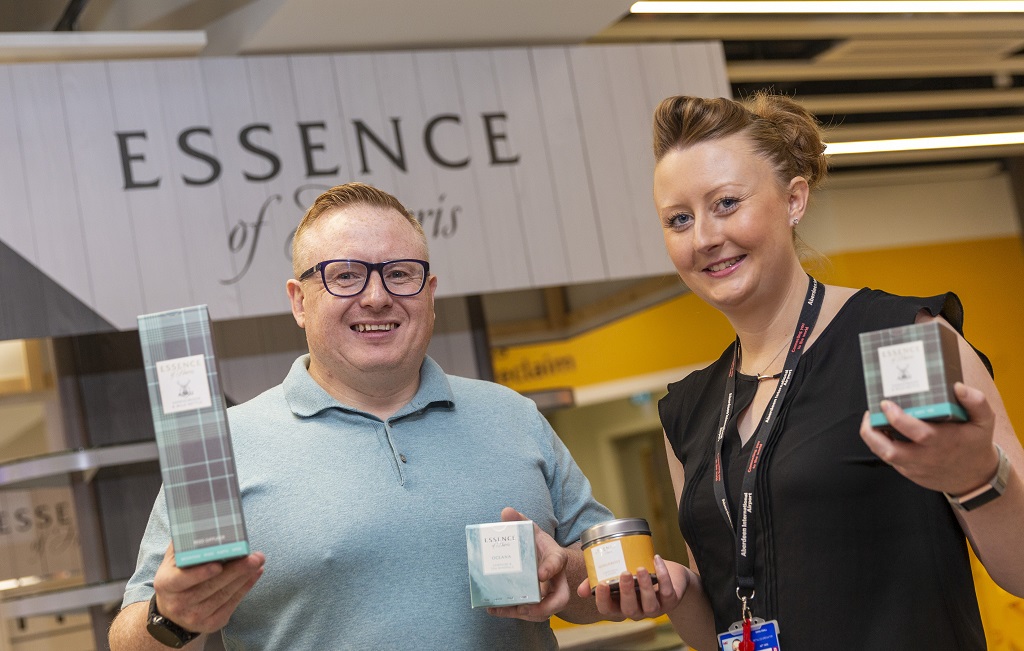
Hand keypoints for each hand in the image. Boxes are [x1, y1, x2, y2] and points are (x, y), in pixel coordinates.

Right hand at [151, 544, 264, 632]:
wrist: (173, 611)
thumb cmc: (177, 577)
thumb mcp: (173, 561)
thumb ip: (185, 544)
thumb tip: (203, 521)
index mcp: (166, 584)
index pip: (181, 580)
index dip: (200, 573)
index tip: (218, 565)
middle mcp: (178, 604)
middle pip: (210, 587)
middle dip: (235, 571)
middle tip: (254, 557)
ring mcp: (194, 617)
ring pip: (224, 596)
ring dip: (244, 577)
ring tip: (258, 561)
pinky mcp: (210, 624)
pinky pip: (231, 605)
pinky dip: (245, 588)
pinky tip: (254, 574)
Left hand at [486, 507, 569, 621]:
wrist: (543, 557)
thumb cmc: (537, 544)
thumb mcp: (530, 530)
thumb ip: (519, 520)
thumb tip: (506, 511)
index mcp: (555, 557)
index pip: (557, 562)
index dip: (550, 569)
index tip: (540, 574)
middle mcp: (556, 579)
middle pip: (560, 599)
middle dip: (544, 606)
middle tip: (524, 605)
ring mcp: (549, 594)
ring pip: (543, 611)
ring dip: (523, 613)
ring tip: (503, 608)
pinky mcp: (538, 603)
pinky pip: (529, 613)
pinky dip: (512, 613)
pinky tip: (494, 609)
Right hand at [577, 555, 686, 620]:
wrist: (666, 574)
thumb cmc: (635, 574)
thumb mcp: (615, 576)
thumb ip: (597, 581)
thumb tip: (581, 591)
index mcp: (619, 606)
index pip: (607, 610)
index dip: (604, 599)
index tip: (602, 584)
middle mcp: (636, 611)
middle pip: (629, 609)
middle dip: (626, 592)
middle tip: (624, 573)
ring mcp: (654, 608)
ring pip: (649, 604)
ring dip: (645, 586)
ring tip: (641, 568)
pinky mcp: (670, 601)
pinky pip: (667, 592)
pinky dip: (663, 575)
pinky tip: (657, 560)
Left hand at [860, 382, 999, 495]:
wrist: (975, 477)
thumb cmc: (976, 444)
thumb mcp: (984, 422)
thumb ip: (976, 402)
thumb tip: (957, 386)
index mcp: (944, 441)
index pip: (917, 432)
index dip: (897, 418)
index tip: (885, 403)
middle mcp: (927, 457)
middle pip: (890, 451)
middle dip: (873, 432)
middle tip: (870, 413)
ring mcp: (916, 467)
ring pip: (885, 456)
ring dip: (872, 438)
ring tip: (871, 420)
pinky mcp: (910, 473)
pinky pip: (890, 460)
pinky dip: (881, 445)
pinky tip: (881, 431)